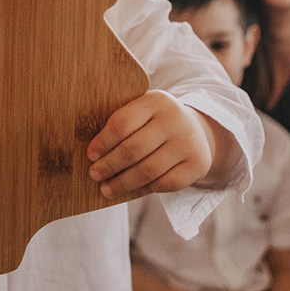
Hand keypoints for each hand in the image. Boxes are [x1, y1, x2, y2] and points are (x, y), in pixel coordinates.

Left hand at [85, 89, 213, 198]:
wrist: (196, 131)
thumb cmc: (155, 124)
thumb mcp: (142, 113)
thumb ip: (121, 125)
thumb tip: (92, 154)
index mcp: (156, 101)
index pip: (123, 123)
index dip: (103, 142)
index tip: (90, 155)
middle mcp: (175, 119)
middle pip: (133, 149)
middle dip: (110, 165)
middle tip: (95, 175)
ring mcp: (189, 142)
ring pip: (148, 170)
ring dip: (123, 183)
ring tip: (107, 189)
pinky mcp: (198, 163)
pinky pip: (165, 183)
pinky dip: (146, 188)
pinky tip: (134, 189)